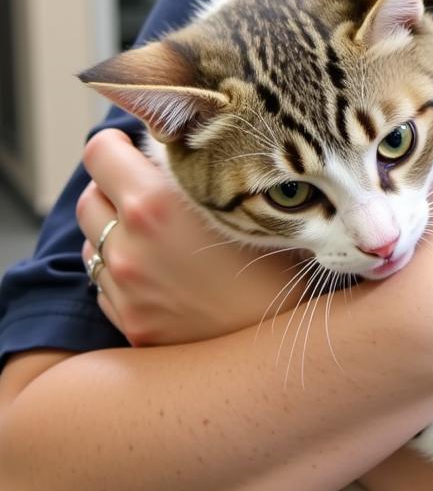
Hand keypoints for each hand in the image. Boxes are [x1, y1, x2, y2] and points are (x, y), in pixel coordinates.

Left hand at [78, 129, 303, 345]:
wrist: (285, 346)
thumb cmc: (281, 267)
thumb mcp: (249, 205)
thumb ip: (206, 175)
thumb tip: (179, 151)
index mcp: (156, 206)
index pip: (99, 154)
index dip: (115, 144)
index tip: (133, 147)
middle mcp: (128, 247)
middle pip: (90, 196)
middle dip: (115, 187)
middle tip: (153, 188)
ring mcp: (124, 290)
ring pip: (93, 241)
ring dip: (115, 230)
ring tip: (158, 234)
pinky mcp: (129, 324)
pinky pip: (105, 283)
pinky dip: (123, 270)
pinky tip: (163, 272)